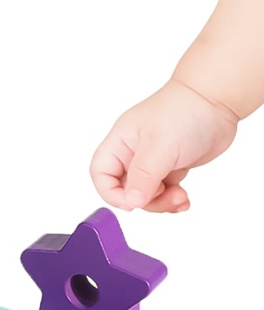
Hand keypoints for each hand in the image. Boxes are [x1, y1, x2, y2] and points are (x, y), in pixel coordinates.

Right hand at [90, 79, 238, 211]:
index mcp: (120, 143)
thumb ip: (143, 176)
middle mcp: (131, 154)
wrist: (217, 99)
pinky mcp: (168, 168)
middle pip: (124, 190)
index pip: (101, 174)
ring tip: (181, 197)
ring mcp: (150, 162)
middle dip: (145, 200)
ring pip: (145, 195)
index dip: (111, 192)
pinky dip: (173, 200)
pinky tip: (184, 198)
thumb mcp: (160, 145)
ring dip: (162, 202)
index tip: (131, 202)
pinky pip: (163, 193)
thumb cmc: (185, 111)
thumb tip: (132, 201)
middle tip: (165, 196)